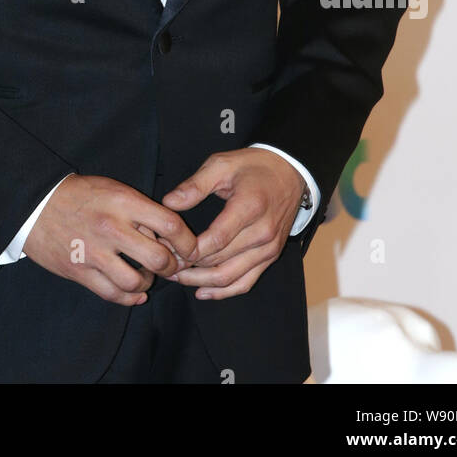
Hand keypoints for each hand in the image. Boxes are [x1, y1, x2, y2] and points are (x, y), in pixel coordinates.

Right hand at [22, 174, 197, 306]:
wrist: (35, 204)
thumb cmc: (80, 194)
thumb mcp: (113, 189)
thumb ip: (141, 211)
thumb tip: (167, 237)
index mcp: (123, 201)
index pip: (170, 224)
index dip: (187, 241)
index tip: (190, 248)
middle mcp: (111, 227)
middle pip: (158, 258)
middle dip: (170, 266)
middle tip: (169, 265)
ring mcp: (93, 251)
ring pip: (136, 282)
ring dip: (147, 283)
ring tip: (145, 277)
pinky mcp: (78, 271)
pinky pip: (112, 294)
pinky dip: (128, 298)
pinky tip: (133, 293)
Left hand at [160, 147, 303, 298]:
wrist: (290, 172)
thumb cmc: (253, 166)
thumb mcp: (222, 164)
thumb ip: (195, 185)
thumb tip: (169, 202)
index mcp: (250, 207)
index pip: (216, 239)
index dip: (190, 249)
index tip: (167, 247)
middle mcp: (262, 232)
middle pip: (220, 261)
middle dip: (189, 266)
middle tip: (166, 262)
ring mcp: (269, 248)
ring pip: (230, 277)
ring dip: (201, 282)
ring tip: (177, 276)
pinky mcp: (270, 257)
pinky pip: (246, 283)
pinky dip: (223, 291)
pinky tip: (202, 291)